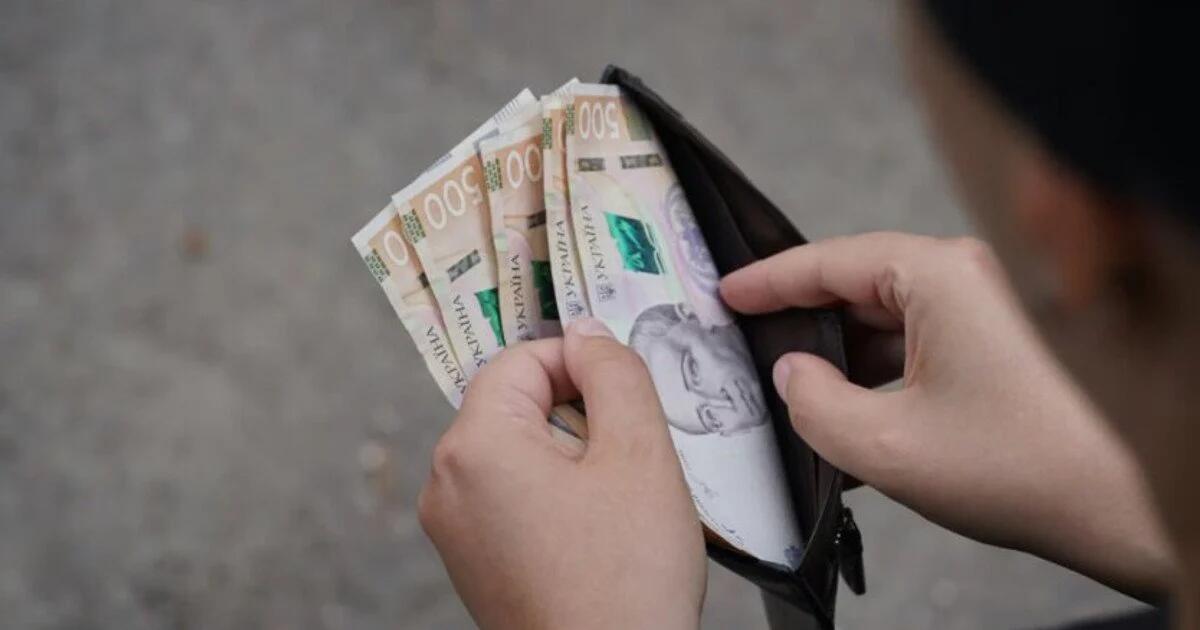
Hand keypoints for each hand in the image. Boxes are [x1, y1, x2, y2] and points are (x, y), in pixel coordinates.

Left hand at [418, 320, 705, 629]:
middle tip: (629, 456)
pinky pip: (512, 497)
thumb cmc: (624, 582)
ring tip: (616, 502)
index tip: (625, 391)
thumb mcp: (639, 454)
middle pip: (516, 405)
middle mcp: (447, 483)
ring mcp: (454, 528)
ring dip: (572, 457)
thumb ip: (614, 374)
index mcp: (475, 446)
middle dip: (578, 414)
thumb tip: (589, 333)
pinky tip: (597, 531)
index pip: (521, 359)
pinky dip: (555, 496)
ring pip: (518, 452)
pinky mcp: (472, 561)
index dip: (580, 363)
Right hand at [721, 232, 1171, 599]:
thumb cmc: (1016, 467)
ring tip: (793, 400)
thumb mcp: (881, 444)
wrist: (1106, 505)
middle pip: (850, 288)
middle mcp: (956, 280)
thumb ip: (811, 403)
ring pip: (875, 323)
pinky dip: (869, 380)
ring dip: (836, 362)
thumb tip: (789, 375)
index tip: (725, 294)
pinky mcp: (979, 346)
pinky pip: (904, 348)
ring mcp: (971, 312)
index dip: (767, 281)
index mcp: (934, 277)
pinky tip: (843, 423)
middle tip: (746, 346)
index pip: (826, 263)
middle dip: (800, 324)